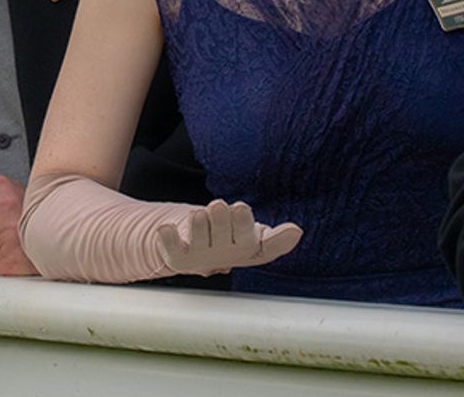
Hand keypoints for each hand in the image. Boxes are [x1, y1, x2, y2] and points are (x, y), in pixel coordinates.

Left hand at [155, 199, 302, 276]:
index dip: (261, 235)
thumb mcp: (254, 236)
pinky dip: (168, 237)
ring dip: (200, 223)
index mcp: (250, 249)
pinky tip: (167, 228)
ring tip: (199, 213)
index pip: (263, 248)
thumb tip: (296, 231)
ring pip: (202, 238)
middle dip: (225, 220)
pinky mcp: (178, 257)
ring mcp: (202, 257)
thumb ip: (274, 237)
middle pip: (230, 238)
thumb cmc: (229, 237)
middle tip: (221, 206)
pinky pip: (172, 248)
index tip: (247, 211)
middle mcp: (227, 256)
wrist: (194, 251)